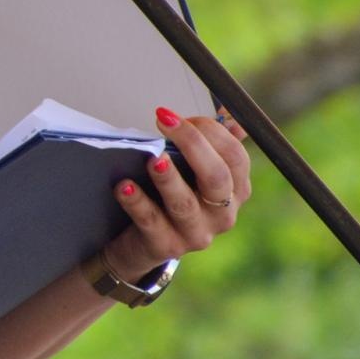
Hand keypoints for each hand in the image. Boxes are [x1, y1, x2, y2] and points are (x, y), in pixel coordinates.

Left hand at [103, 106, 251, 280]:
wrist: (143, 241)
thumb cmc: (170, 195)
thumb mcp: (193, 169)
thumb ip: (210, 142)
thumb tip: (228, 111)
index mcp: (235, 190)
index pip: (235, 157)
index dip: (210, 132)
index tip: (179, 116)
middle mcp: (222, 214)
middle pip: (217, 177)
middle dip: (192, 145)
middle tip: (164, 122)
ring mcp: (196, 233)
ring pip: (184, 203)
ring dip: (168, 179)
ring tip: (153, 159)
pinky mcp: (166, 246)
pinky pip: (151, 222)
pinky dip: (137, 202)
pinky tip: (124, 186)